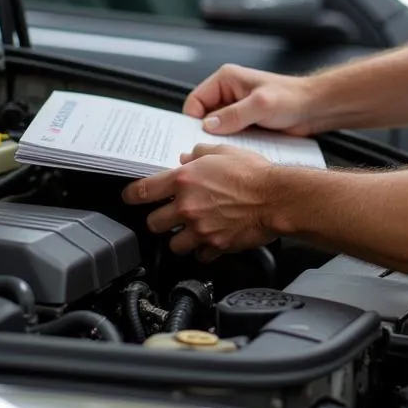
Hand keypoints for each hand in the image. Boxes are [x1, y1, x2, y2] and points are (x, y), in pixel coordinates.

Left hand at [121, 144, 273, 259]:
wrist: (277, 198)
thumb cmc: (254, 173)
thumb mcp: (224, 151)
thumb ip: (200, 154)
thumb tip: (188, 157)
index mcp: (184, 180)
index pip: (142, 191)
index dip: (131, 195)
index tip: (130, 198)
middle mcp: (187, 206)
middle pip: (153, 223)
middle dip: (160, 219)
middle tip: (171, 214)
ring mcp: (199, 229)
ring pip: (173, 244)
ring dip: (180, 238)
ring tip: (192, 230)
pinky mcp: (214, 245)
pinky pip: (200, 255)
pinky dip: (203, 250)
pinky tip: (212, 239)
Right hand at [183, 64, 315, 136]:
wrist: (314, 109)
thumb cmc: (292, 98)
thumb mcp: (261, 105)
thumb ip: (234, 115)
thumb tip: (208, 125)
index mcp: (226, 79)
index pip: (195, 101)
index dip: (193, 120)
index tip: (196, 137)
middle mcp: (228, 93)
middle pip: (202, 117)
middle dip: (205, 132)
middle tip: (209, 148)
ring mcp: (235, 109)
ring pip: (215, 129)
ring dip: (220, 140)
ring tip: (227, 149)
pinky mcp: (244, 123)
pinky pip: (229, 136)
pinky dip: (231, 144)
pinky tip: (238, 151)